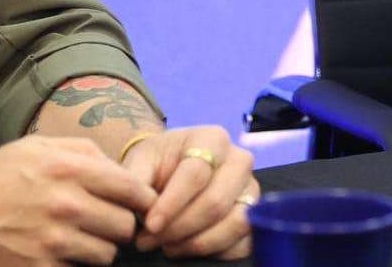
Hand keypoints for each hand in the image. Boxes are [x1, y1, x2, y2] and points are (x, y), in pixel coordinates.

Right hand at [0, 135, 155, 265]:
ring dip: (97, 250)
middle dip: (118, 226)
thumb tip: (120, 170)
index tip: (139, 206)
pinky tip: (58, 254)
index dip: (142, 200)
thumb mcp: (36, 147)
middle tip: (102, 224)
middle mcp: (65, 204)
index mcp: (68, 169)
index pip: (133, 189)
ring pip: (107, 255)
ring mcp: (53, 242)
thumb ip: (82, 152)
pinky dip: (74, 265)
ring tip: (76, 240)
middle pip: (125, 226)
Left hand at [120, 125, 256, 259]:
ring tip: (167, 246)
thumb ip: (136, 181)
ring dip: (197, 243)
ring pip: (235, 224)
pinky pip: (244, 242)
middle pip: (216, 202)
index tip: (150, 225)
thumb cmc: (158, 162)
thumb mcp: (140, 162)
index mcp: (212, 139)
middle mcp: (239, 161)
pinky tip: (187, 248)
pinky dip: (215, 252)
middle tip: (150, 240)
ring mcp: (251, 190)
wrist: (172, 168)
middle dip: (180, 228)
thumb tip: (143, 208)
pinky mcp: (255, 217)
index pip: (196, 174)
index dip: (171, 204)